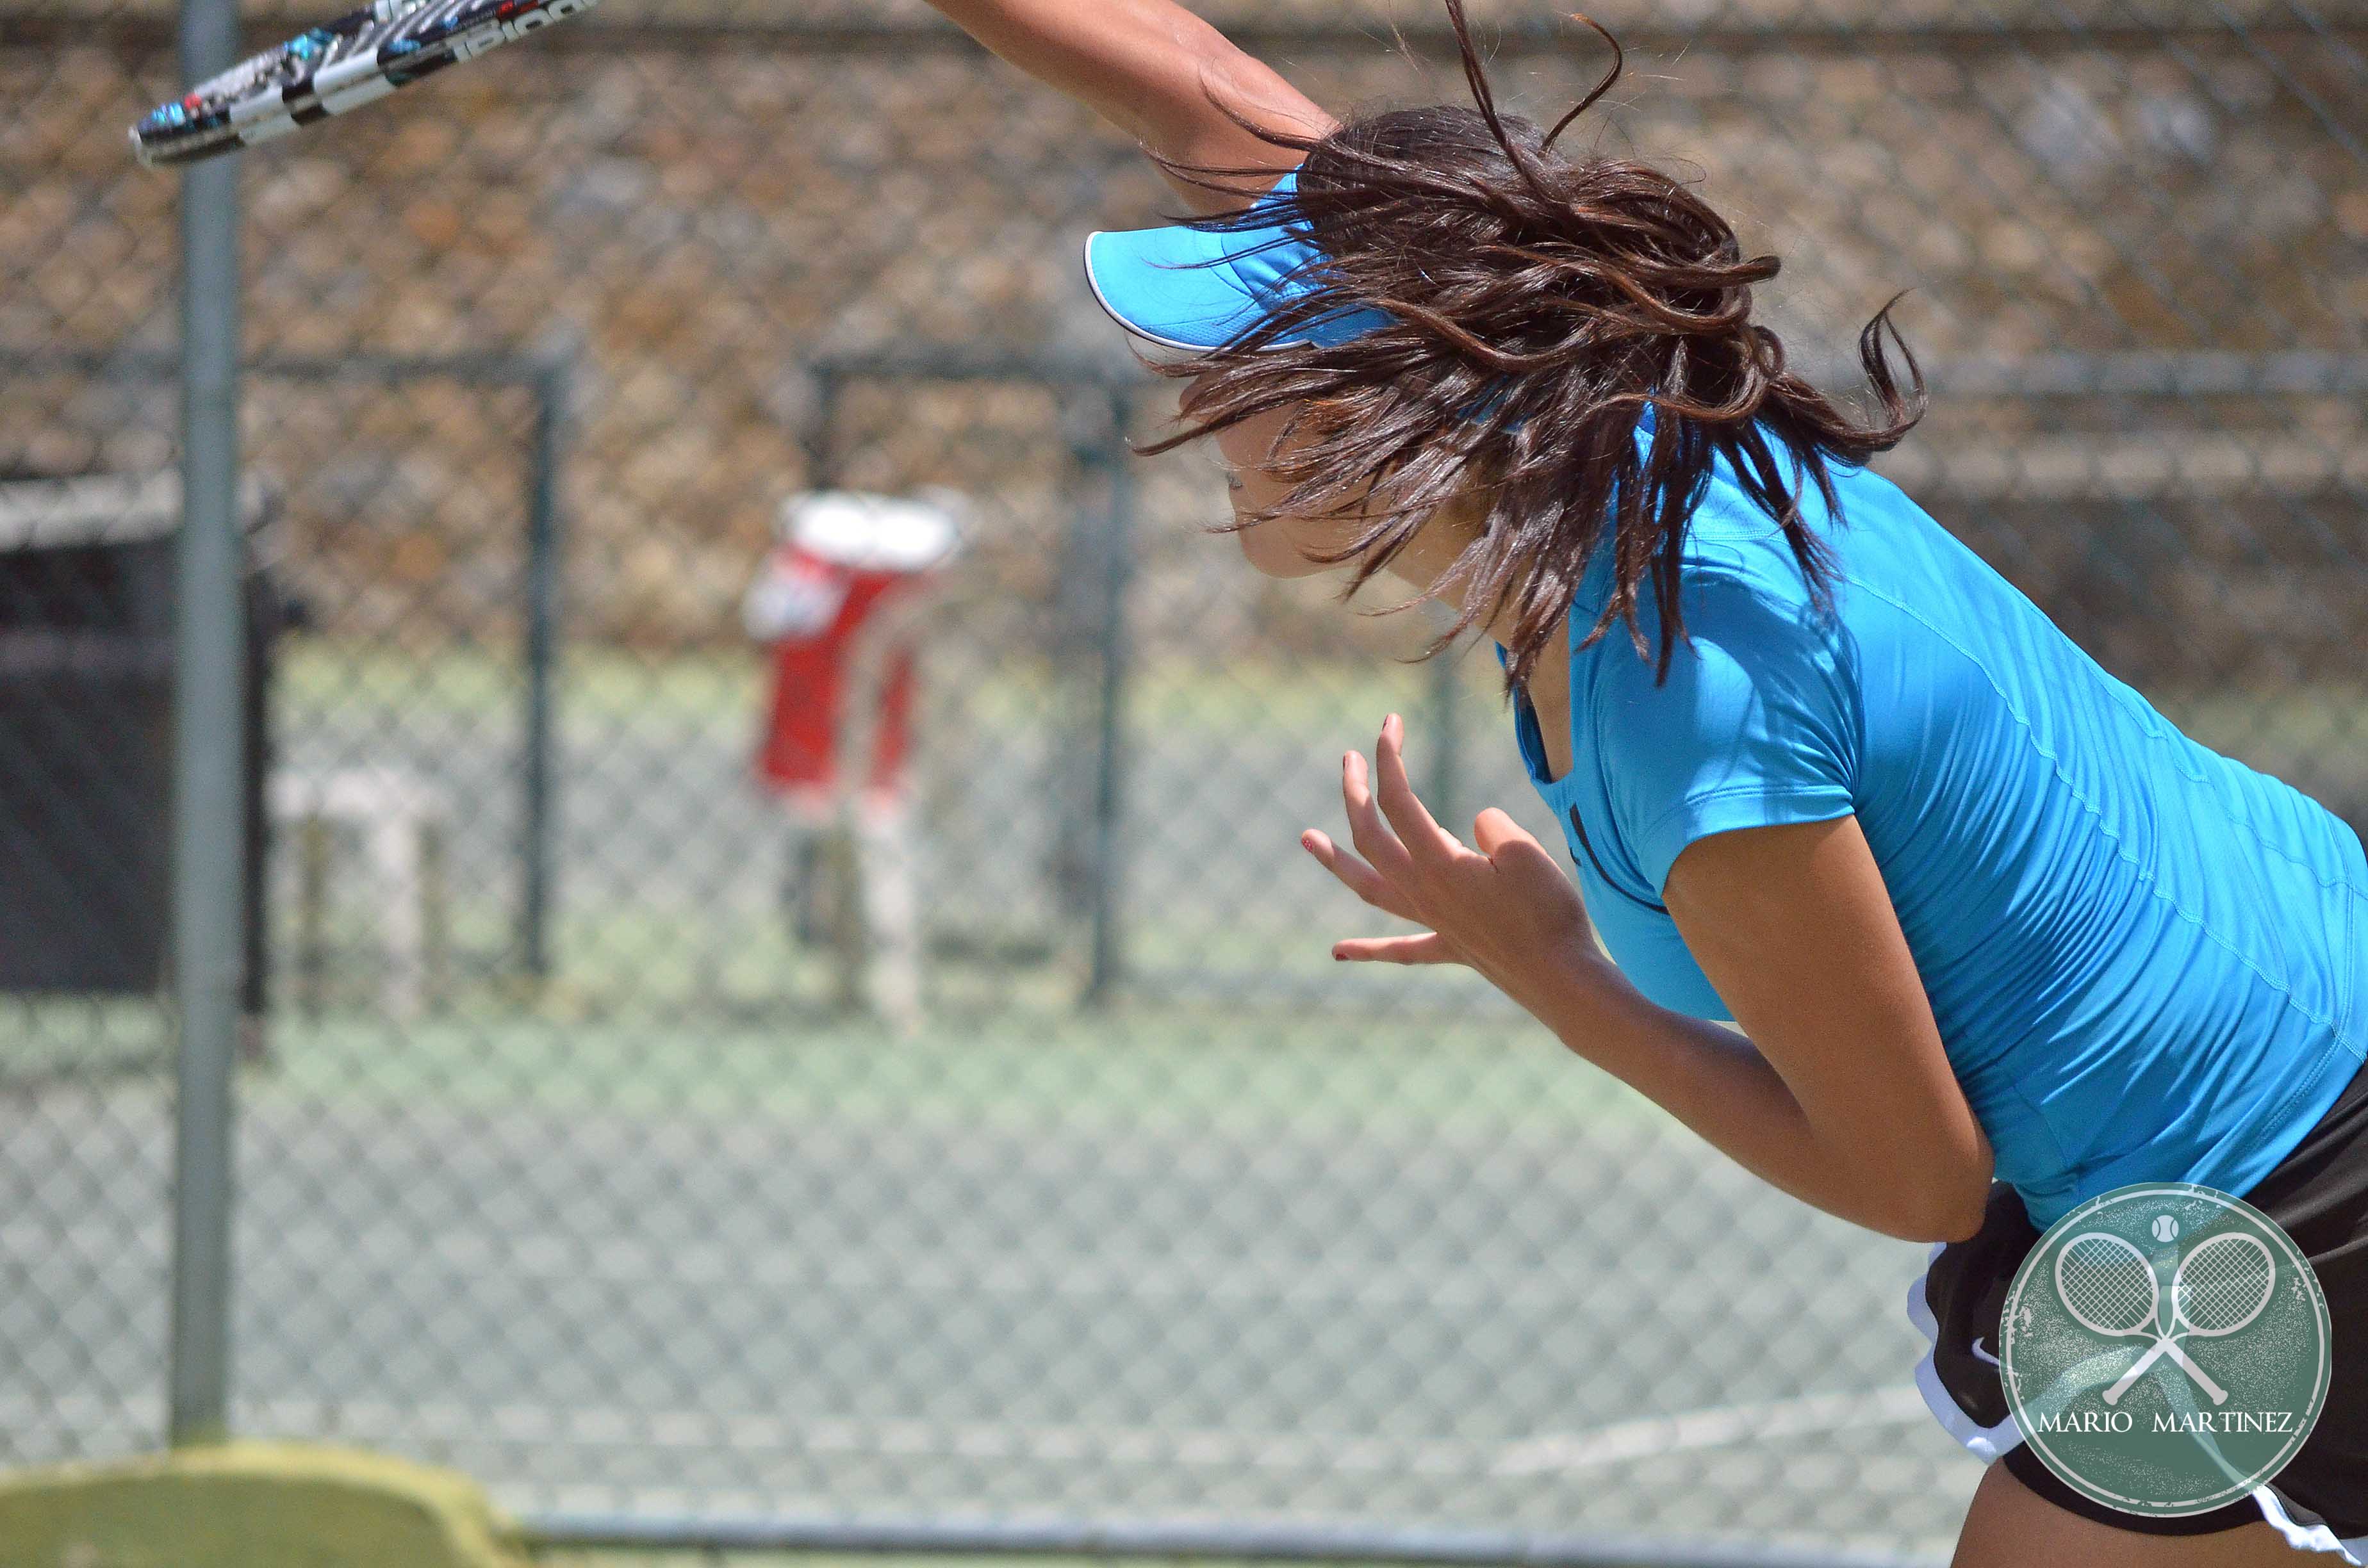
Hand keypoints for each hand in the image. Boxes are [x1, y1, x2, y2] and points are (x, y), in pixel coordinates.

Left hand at [1301, 713, 1607, 1017]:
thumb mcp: (1525, 853)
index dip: (1388, 758)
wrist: (1560, 979)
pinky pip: (1399, 948)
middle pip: (1370, 835)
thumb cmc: (1548, 913)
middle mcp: (1422, 892)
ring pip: (1368, 886)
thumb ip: (1491, 828)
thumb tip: (1473, 828)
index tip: (1388, 724)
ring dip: (1334, 861)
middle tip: (1349, 758)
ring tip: (1306, 838)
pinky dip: (1365, 949)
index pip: (1397, 800)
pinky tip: (1336, 950)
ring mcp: (1431, 922)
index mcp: (1438, 862)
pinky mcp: (1449, 947)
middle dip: (1355, 792)